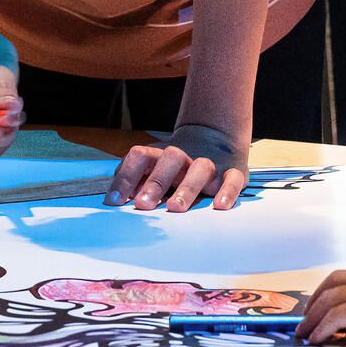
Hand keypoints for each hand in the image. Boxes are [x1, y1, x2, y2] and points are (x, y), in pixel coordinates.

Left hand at [111, 123, 246, 211]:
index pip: (140, 156)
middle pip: (170, 159)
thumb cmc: (174, 165)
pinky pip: (233, 179)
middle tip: (142, 205)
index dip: (125, 177)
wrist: (215, 138)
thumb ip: (133, 179)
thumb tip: (113, 199)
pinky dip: (227, 191)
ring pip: (200, 168)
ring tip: (175, 208)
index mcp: (160, 154)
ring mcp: (209, 163)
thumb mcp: (152, 166)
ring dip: (187, 188)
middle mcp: (184, 157)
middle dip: (155, 182)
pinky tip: (219, 206)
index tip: (114, 201)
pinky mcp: (233, 172)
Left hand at [298, 255, 345, 344]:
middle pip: (335, 282)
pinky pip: (333, 318)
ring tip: (304, 330)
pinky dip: (320, 328)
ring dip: (312, 315)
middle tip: (308, 311)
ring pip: (328, 300)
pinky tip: (314, 339)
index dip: (343, 288)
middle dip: (318, 296)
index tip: (334, 299)